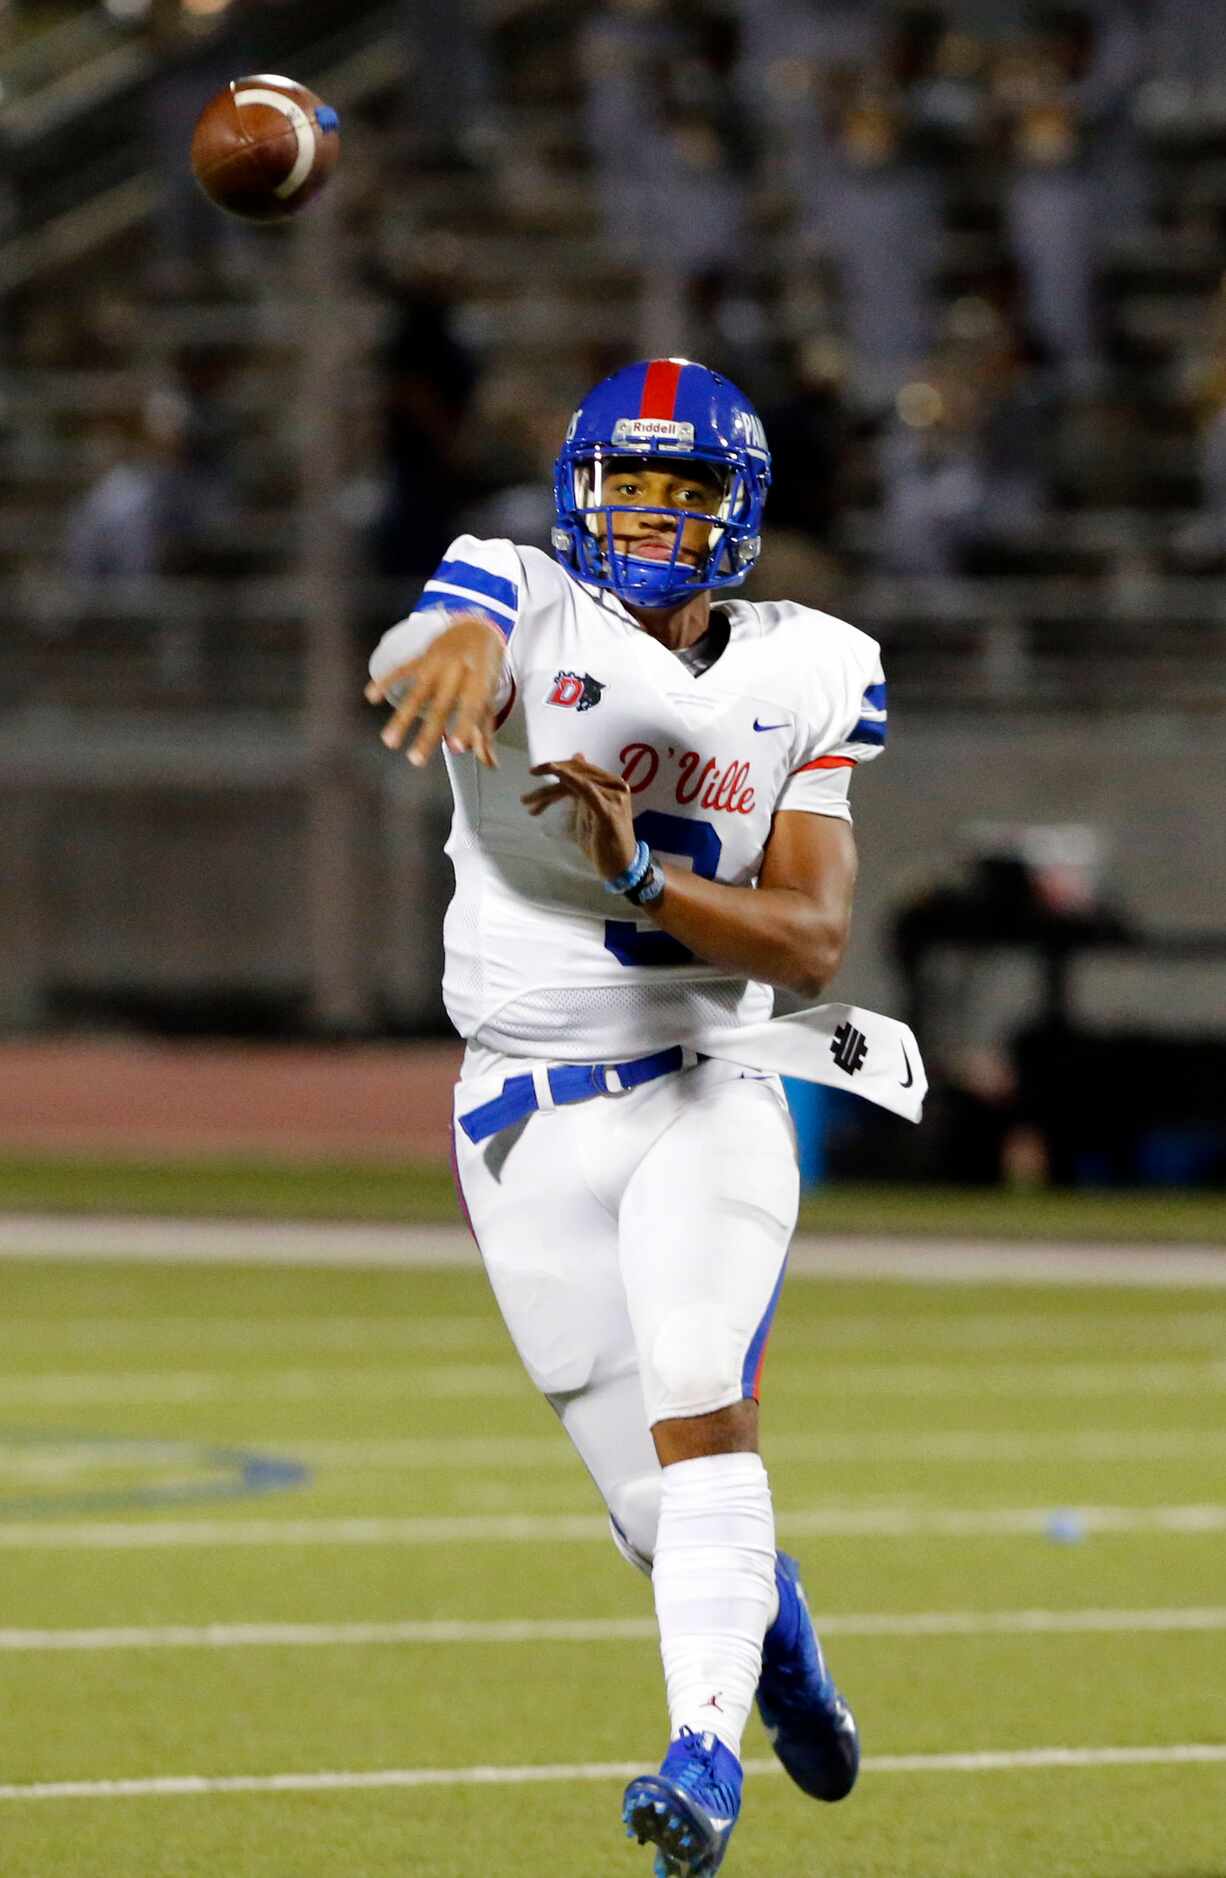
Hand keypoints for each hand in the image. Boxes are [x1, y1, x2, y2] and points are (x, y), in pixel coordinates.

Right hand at [364, 613, 504, 767]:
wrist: (477, 625)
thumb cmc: (485, 667)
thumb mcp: (489, 695)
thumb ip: (484, 729)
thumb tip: (489, 763)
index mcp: (480, 680)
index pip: (472, 707)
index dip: (465, 727)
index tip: (456, 748)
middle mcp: (458, 671)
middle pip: (442, 706)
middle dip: (428, 734)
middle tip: (416, 759)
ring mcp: (437, 663)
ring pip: (418, 693)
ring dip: (402, 718)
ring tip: (389, 741)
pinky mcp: (422, 657)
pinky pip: (402, 669)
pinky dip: (385, 680)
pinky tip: (371, 695)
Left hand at [522, 753, 638, 882]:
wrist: (620, 867)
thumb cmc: (603, 842)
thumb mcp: (588, 810)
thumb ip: (582, 789)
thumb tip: (577, 757)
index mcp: (611, 785)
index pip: (582, 768)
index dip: (559, 766)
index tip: (535, 772)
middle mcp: (615, 786)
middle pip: (578, 772)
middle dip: (550, 772)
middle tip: (529, 779)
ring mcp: (613, 797)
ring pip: (576, 782)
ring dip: (548, 790)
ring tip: (527, 800)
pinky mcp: (607, 811)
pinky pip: (586, 790)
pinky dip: (569, 780)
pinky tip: (555, 775)